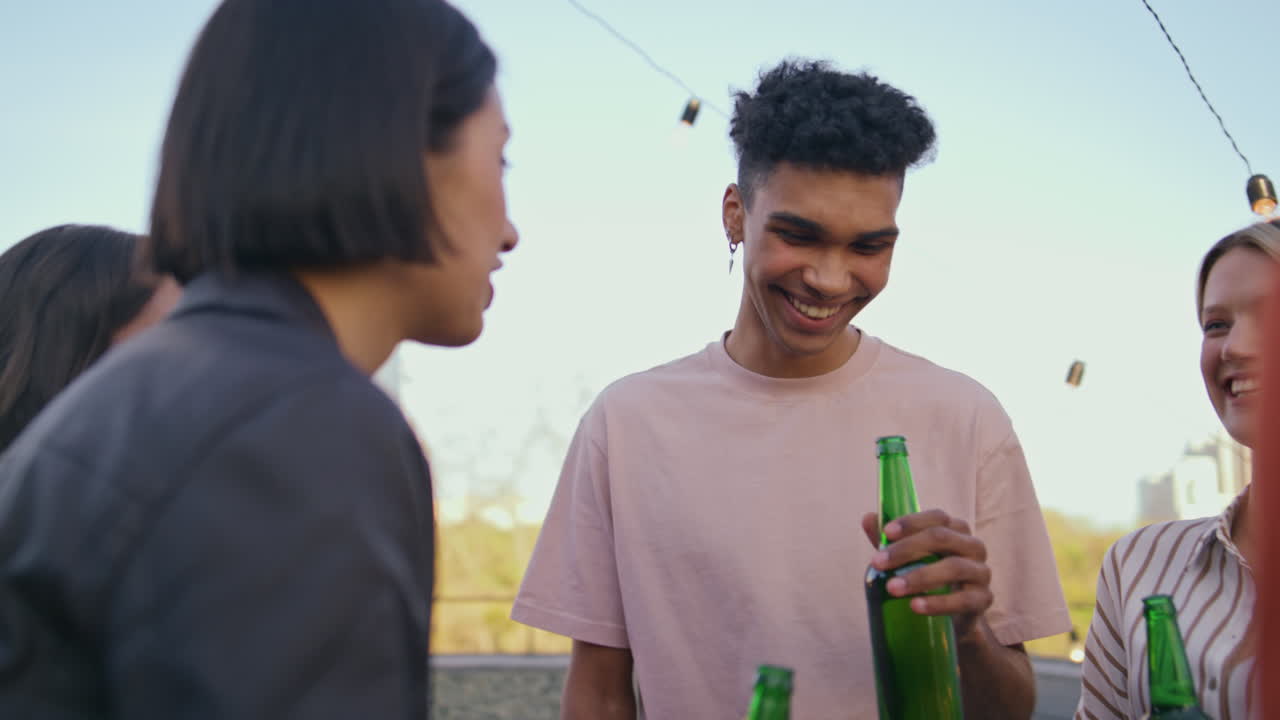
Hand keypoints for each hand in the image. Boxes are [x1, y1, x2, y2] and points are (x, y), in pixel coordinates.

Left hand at [860, 509, 992, 639]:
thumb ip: (891, 540)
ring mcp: (981, 572)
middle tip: (877, 562)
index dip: (911, 522)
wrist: (951, 618)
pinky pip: (964, 600)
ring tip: (892, 588)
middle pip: (942, 538)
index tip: (886, 532)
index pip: (937, 517)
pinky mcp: (984, 599)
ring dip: (919, 577)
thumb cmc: (928, 577)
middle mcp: (973, 546)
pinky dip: (938, 603)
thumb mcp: (908, 558)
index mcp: (956, 529)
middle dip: (906, 549)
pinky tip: (915, 606)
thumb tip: (868, 518)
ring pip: (954, 567)